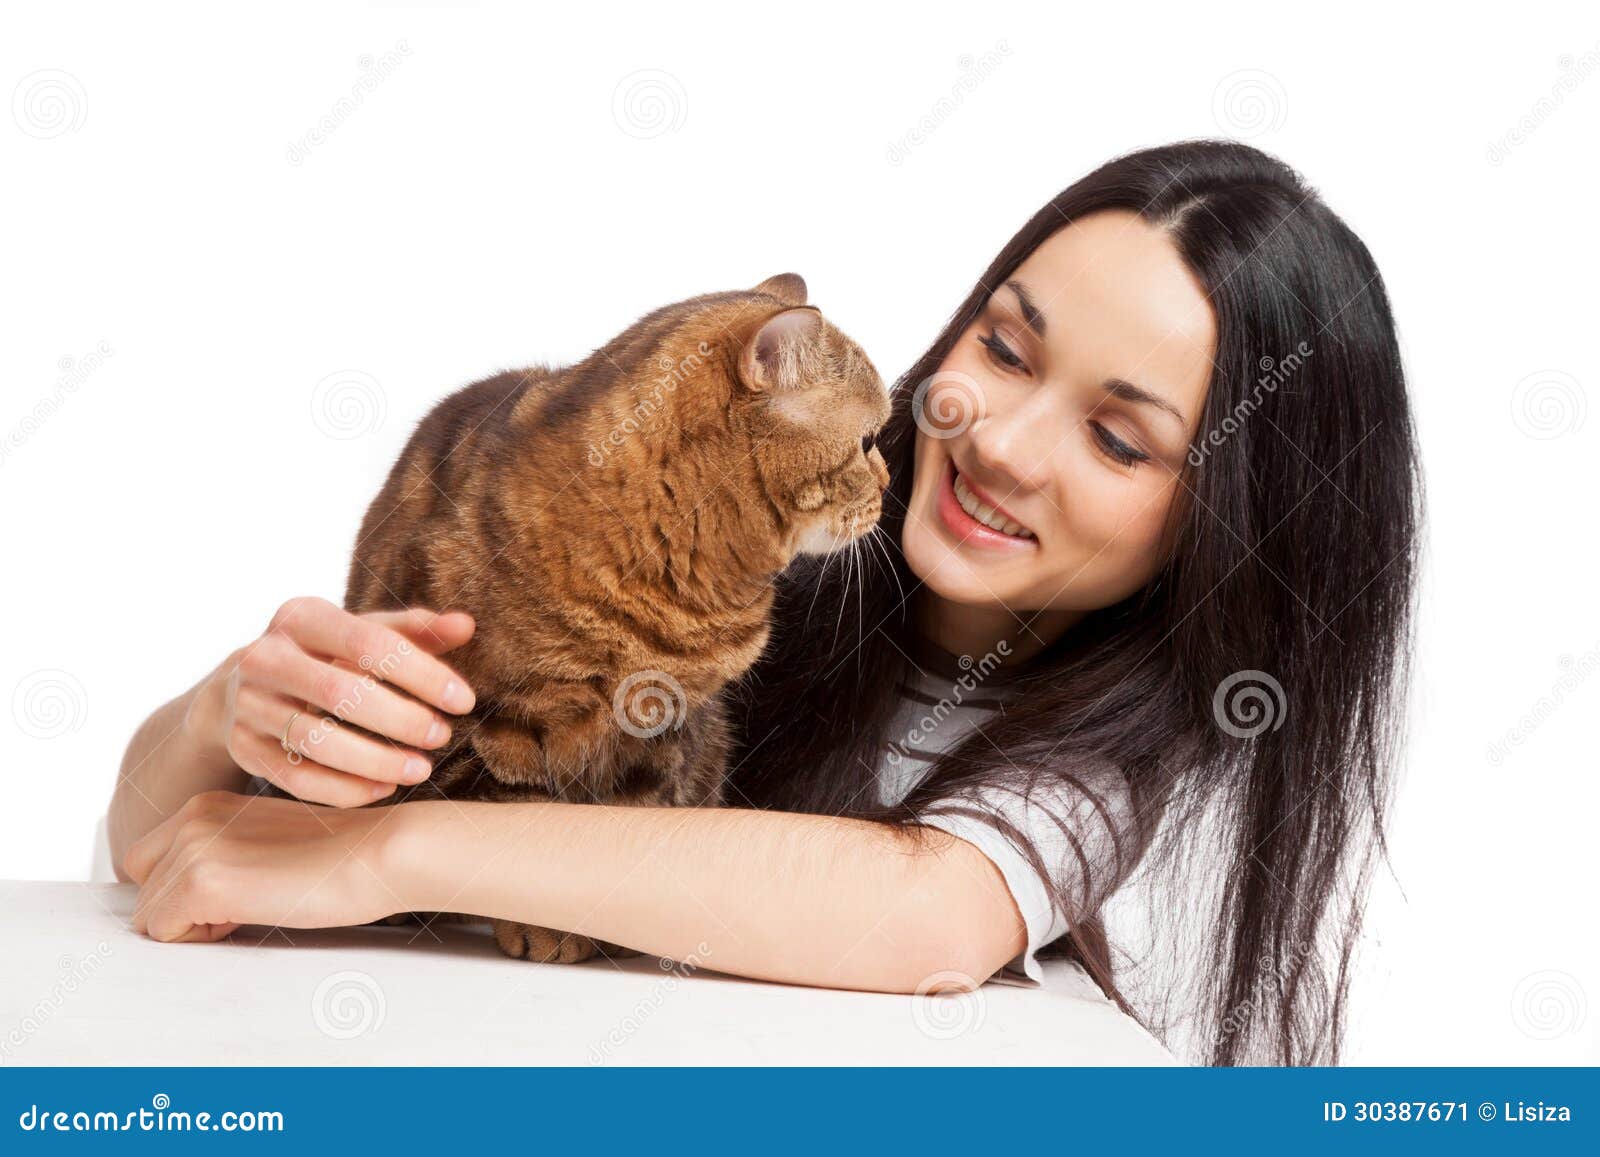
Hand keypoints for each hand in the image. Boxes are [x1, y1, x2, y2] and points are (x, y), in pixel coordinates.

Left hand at [125, 790, 413, 941]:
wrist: (378, 852)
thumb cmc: (344, 852)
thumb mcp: (270, 835)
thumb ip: (227, 848)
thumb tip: (197, 893)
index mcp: (209, 803)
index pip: (154, 856)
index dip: (187, 883)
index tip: (239, 887)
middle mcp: (192, 817)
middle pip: (140, 879)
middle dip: (176, 901)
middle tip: (237, 904)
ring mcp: (194, 848)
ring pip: (148, 910)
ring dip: (191, 922)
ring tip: (250, 908)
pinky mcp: (201, 883)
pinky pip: (162, 930)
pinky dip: (198, 937)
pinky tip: (247, 916)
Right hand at [197, 597, 476, 806]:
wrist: (238, 687)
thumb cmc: (322, 655)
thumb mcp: (361, 632)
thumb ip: (414, 631)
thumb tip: (466, 625)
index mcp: (301, 617)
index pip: (369, 642)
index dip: (422, 673)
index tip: (463, 701)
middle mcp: (265, 657)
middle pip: (340, 693)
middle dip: (400, 720)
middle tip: (441, 736)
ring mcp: (248, 704)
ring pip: (316, 741)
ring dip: (376, 761)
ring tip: (421, 768)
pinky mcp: (243, 747)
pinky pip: (296, 778)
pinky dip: (345, 789)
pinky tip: (384, 788)